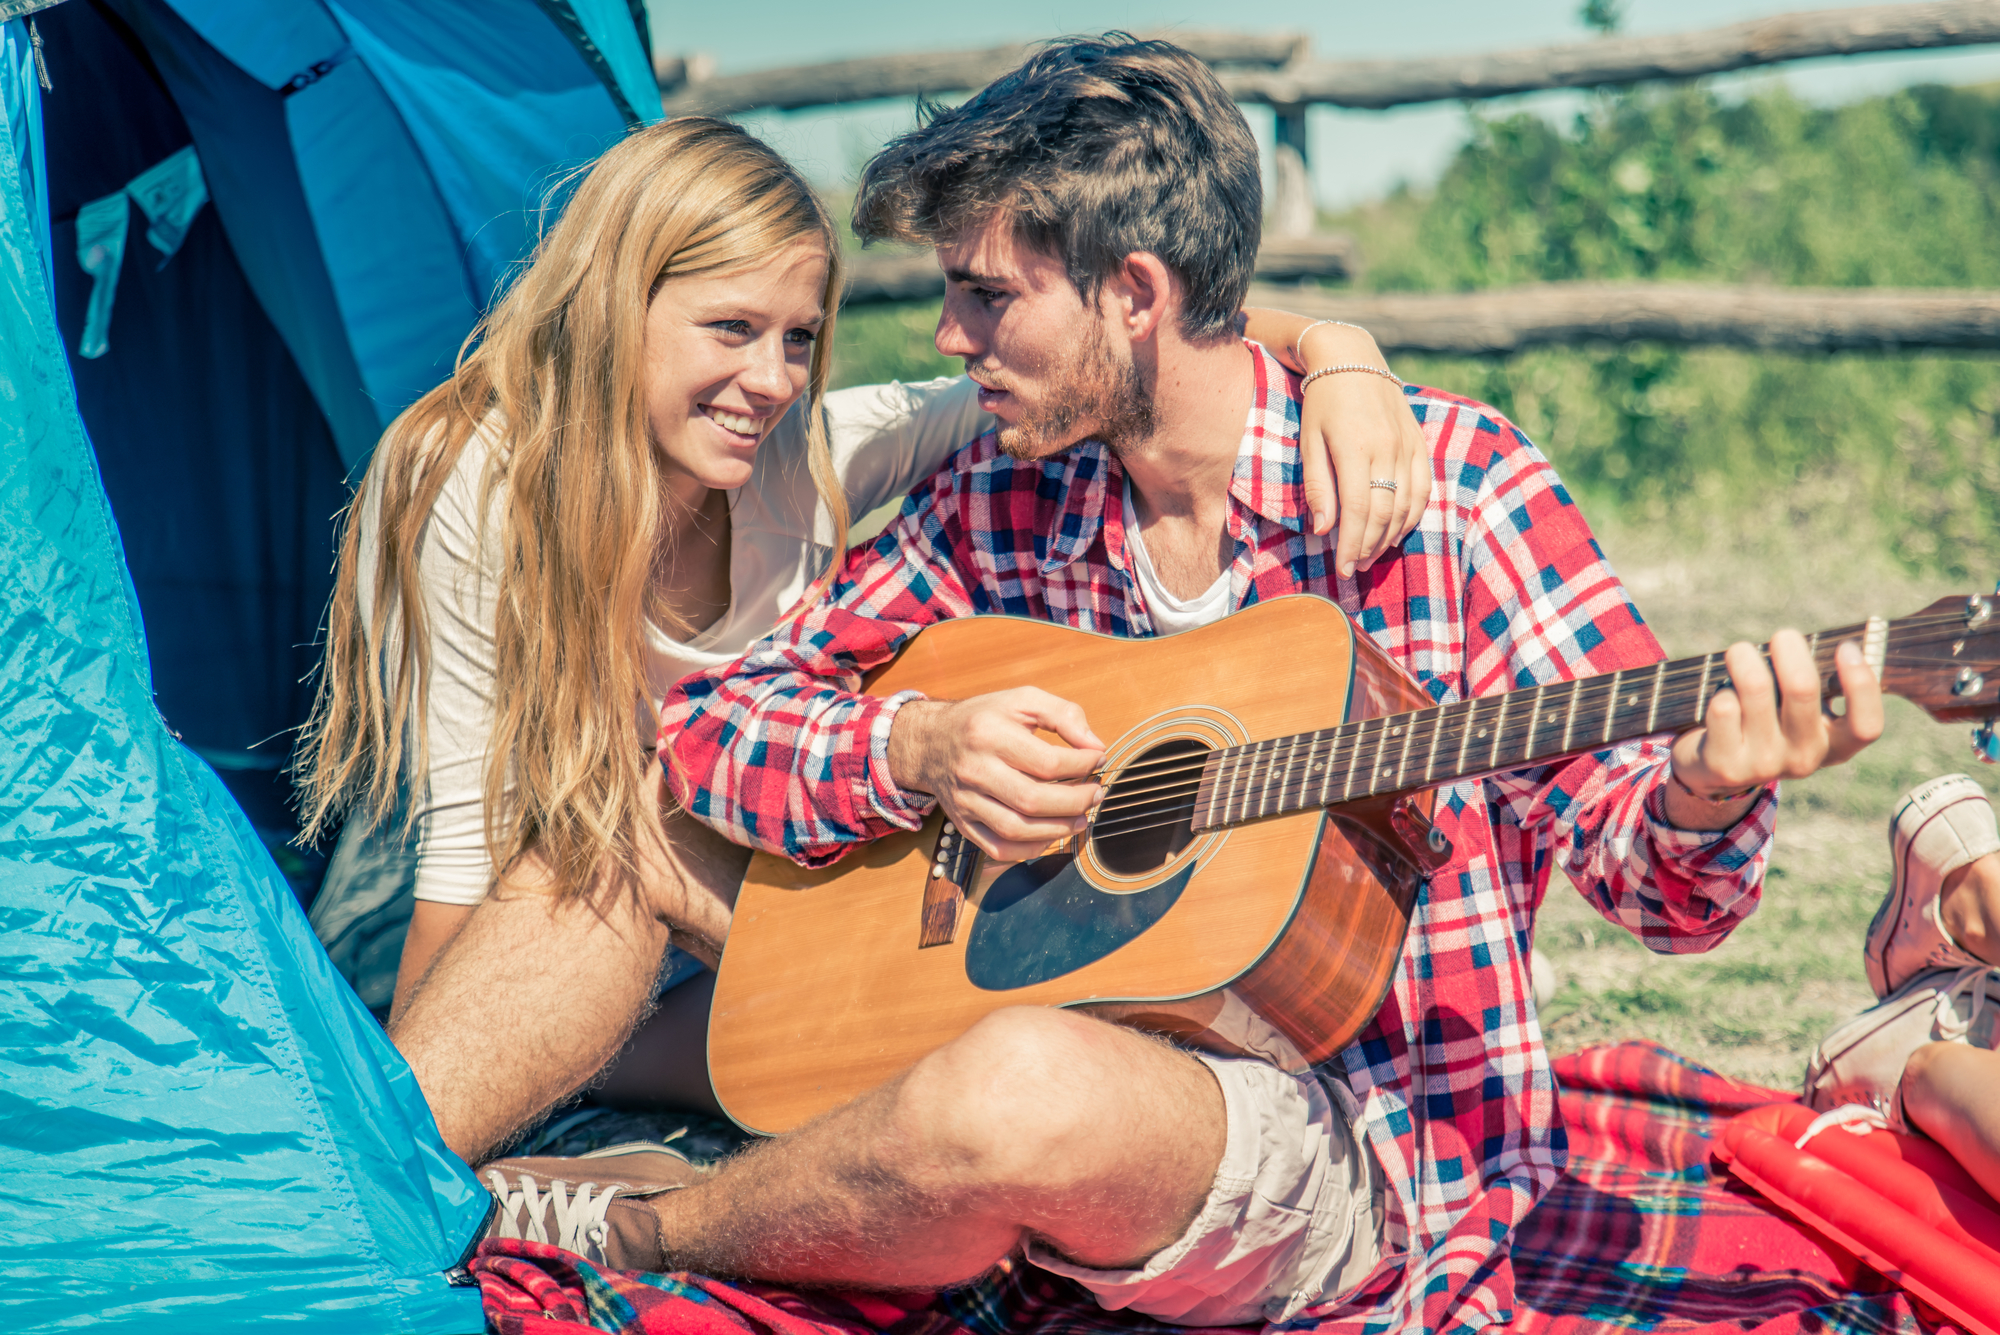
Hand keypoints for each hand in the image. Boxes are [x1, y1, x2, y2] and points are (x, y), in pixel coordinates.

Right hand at [886, 688, 1104, 861]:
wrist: (930, 741)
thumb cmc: (982, 719)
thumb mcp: (1021, 700)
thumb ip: (1063, 714)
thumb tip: (1094, 746)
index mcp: (989, 734)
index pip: (1047, 762)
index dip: (1082, 765)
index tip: (1097, 760)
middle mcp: (974, 770)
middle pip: (1033, 800)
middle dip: (1075, 801)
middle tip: (1095, 794)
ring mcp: (966, 801)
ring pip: (1017, 829)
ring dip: (1058, 829)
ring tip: (1081, 818)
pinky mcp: (963, 823)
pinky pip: (998, 848)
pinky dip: (1029, 849)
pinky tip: (1049, 835)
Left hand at [1295, 323, 1430, 578]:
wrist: (1353, 360)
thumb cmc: (1322, 403)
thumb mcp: (1309, 442)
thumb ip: (1318, 486)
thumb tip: (1324, 530)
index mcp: (1355, 448)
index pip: (1359, 511)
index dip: (1352, 545)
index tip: (1342, 569)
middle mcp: (1387, 449)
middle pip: (1384, 514)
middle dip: (1369, 547)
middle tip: (1354, 568)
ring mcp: (1408, 446)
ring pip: (1406, 506)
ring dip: (1390, 537)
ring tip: (1370, 555)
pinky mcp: (1420, 444)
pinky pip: (1423, 489)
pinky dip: (1412, 516)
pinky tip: (1396, 531)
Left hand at [1664, 632, 1884, 828]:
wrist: (1716, 770)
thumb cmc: (1767, 722)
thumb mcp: (1800, 713)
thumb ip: (1815, 684)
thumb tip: (1826, 641)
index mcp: (1835, 747)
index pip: (1867, 726)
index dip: (1862, 685)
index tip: (1846, 647)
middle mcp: (1805, 760)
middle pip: (1802, 688)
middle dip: (1789, 648)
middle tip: (1782, 636)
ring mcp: (1765, 765)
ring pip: (1756, 687)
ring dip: (1744, 658)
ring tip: (1739, 653)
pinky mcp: (1726, 764)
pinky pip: (1724, 706)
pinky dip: (1720, 689)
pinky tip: (1721, 696)